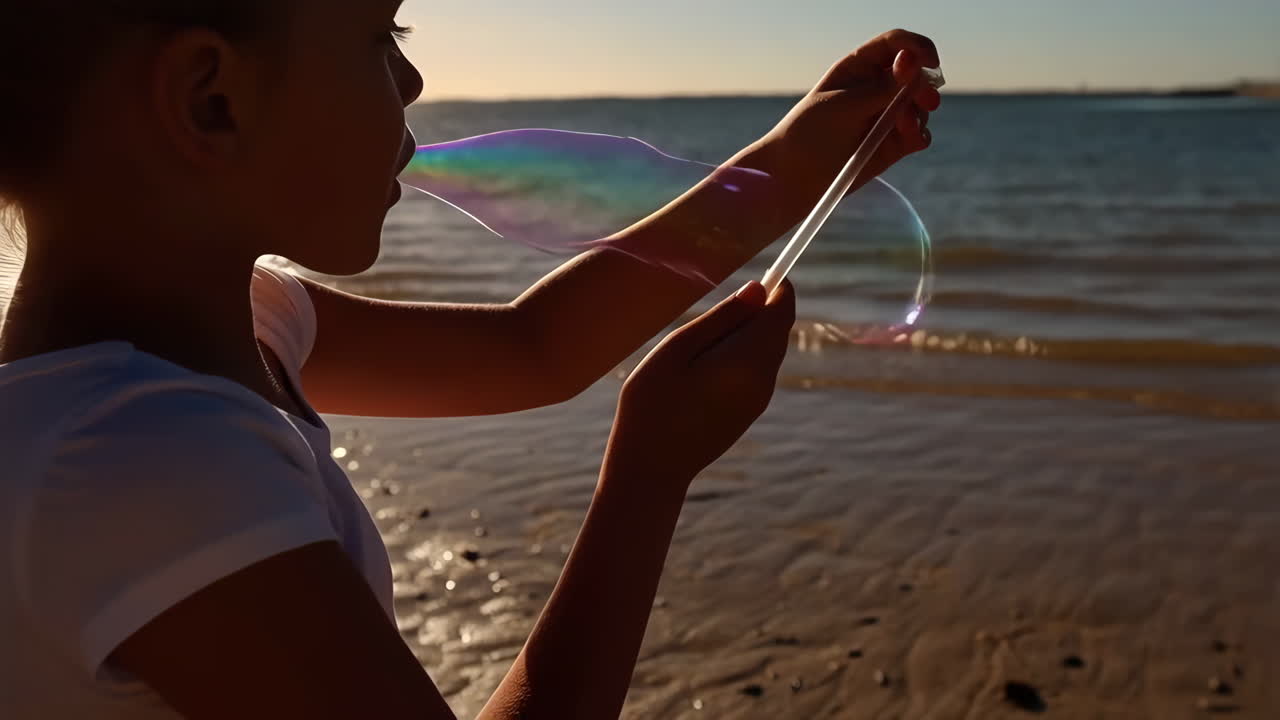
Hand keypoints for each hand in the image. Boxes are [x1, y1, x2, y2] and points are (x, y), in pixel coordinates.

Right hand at [604, 280, 795, 485]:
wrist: (651, 468)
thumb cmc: (653, 404)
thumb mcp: (677, 349)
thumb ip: (721, 318)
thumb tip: (759, 289)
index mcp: (748, 360)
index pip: (782, 310)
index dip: (778, 286)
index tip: (763, 273)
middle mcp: (763, 380)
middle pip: (777, 330)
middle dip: (761, 309)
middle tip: (721, 306)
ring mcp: (759, 400)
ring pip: (768, 351)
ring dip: (748, 334)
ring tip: (701, 342)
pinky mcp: (749, 413)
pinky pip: (757, 371)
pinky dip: (742, 356)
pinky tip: (704, 367)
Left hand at [749, 29, 941, 217]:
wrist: (795, 176)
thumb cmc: (810, 133)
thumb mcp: (845, 105)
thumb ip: (882, 87)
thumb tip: (914, 61)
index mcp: (859, 68)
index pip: (897, 45)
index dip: (917, 48)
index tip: (929, 61)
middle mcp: (876, 88)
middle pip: (916, 76)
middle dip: (924, 86)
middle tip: (927, 101)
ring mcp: (885, 116)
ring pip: (920, 106)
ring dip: (918, 114)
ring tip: (902, 128)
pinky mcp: (892, 144)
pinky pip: (918, 134)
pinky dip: (919, 135)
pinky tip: (910, 140)